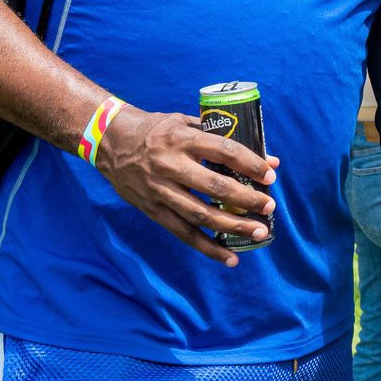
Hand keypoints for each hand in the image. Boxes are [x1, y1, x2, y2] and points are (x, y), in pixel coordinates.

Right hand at [93, 105, 277, 267]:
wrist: (110, 141)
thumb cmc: (157, 129)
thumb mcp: (186, 123)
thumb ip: (224, 139)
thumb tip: (270, 159)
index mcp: (182, 139)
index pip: (224, 152)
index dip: (250, 164)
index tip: (270, 175)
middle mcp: (170, 166)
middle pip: (214, 186)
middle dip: (246, 200)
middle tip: (270, 207)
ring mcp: (159, 190)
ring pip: (200, 214)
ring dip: (232, 227)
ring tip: (259, 233)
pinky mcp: (152, 210)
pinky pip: (182, 233)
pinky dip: (207, 247)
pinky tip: (230, 258)